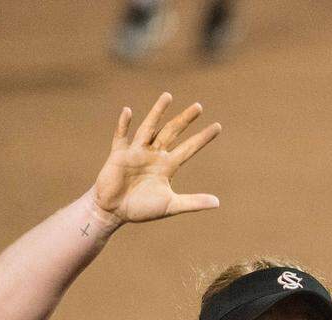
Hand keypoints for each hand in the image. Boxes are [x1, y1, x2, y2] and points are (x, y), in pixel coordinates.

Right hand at [94, 93, 222, 222]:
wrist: (114, 211)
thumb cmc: (142, 208)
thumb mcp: (170, 205)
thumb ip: (193, 203)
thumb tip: (218, 203)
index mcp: (167, 166)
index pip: (189, 148)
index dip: (202, 138)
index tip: (218, 127)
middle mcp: (154, 155)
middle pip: (172, 132)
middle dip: (185, 120)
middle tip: (199, 106)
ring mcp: (136, 152)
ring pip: (149, 128)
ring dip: (157, 112)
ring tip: (168, 96)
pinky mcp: (118, 155)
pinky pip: (121, 137)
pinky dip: (124, 125)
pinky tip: (128, 111)